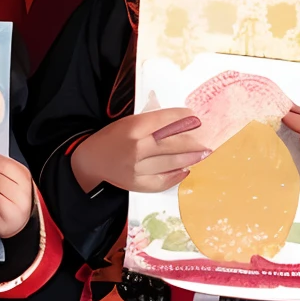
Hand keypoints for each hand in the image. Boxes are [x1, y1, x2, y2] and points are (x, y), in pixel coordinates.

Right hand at [70, 109, 208, 194]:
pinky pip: (162, 181)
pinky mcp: (137, 184)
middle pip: (172, 144)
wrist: (92, 160)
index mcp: (133, 128)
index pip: (164, 120)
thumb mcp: (129, 123)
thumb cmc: (113, 137)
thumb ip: (152, 123)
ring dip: (190, 158)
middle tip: (207, 139)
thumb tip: (181, 121)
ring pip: (171, 163)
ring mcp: (137, 169)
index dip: (183, 118)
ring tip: (203, 154)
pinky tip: (186, 169)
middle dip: (193, 141)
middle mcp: (137, 149)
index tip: (195, 117)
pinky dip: (176, 176)